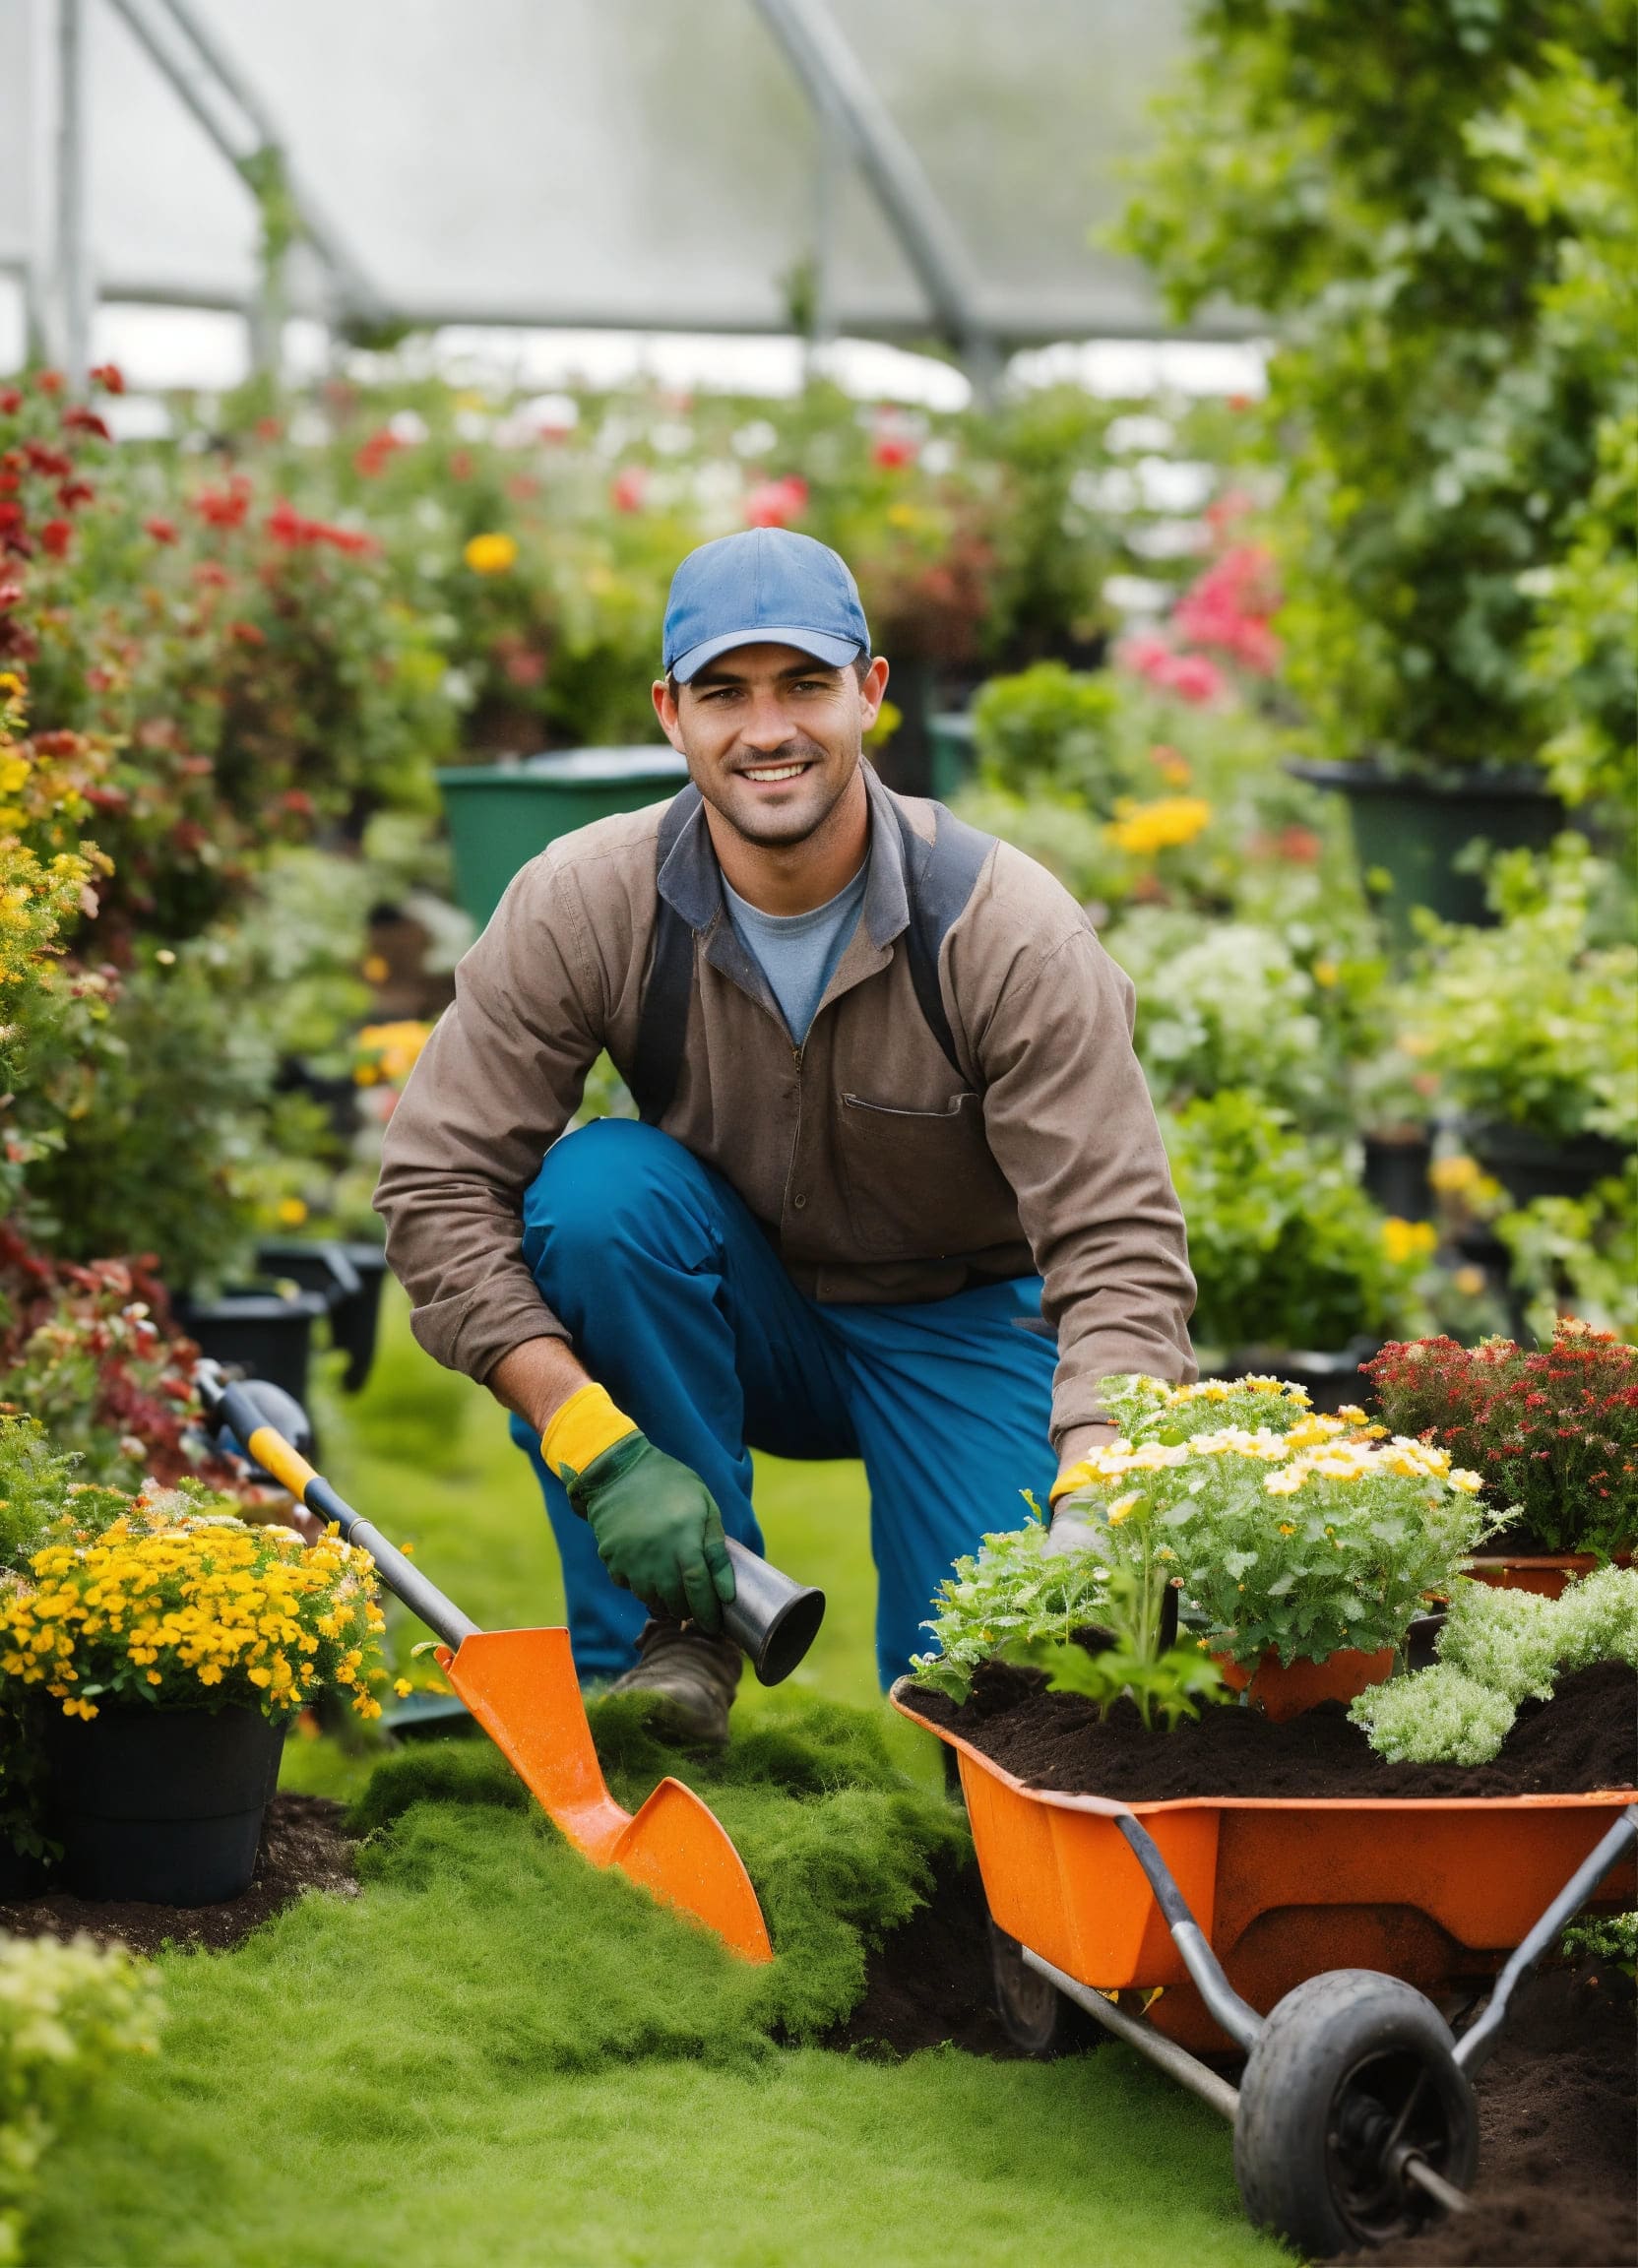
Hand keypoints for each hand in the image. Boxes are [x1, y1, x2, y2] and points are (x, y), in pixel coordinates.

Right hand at [562, 1432, 735, 1631]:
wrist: (620, 1470)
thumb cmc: (671, 1485)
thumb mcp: (705, 1507)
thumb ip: (716, 1550)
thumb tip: (726, 1593)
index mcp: (684, 1542)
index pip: (699, 1591)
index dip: (708, 1613)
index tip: (715, 1625)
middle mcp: (657, 1557)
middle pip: (675, 1602)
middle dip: (689, 1609)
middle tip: (696, 1605)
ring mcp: (630, 1561)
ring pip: (651, 1600)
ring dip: (665, 1601)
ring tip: (673, 1588)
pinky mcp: (611, 1561)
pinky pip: (629, 1587)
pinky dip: (641, 1586)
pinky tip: (648, 1570)